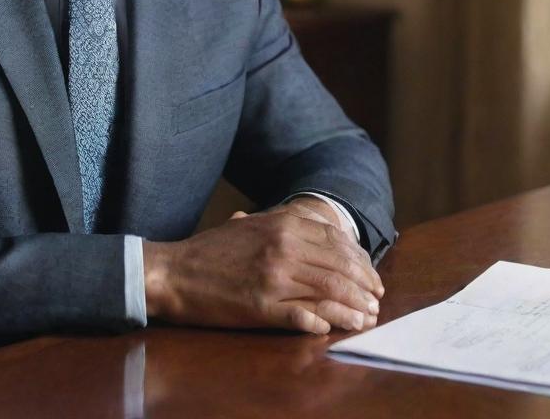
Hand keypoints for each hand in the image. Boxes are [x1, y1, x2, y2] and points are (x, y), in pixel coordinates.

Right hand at [143, 204, 383, 334]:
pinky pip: (305, 316)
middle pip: (339, 268)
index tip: (371, 276)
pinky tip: (335, 327)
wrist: (174, 272)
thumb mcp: (250, 225)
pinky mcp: (262, 307)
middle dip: (364, 286)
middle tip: (375, 300)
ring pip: (329, 292)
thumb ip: (283, 222)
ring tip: (366, 317)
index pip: (337, 241)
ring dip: (354, 307)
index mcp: (281, 225)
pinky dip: (326, 322)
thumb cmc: (211, 250)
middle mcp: (282, 248)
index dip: (361, 261)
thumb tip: (318, 226)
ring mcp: (273, 278)